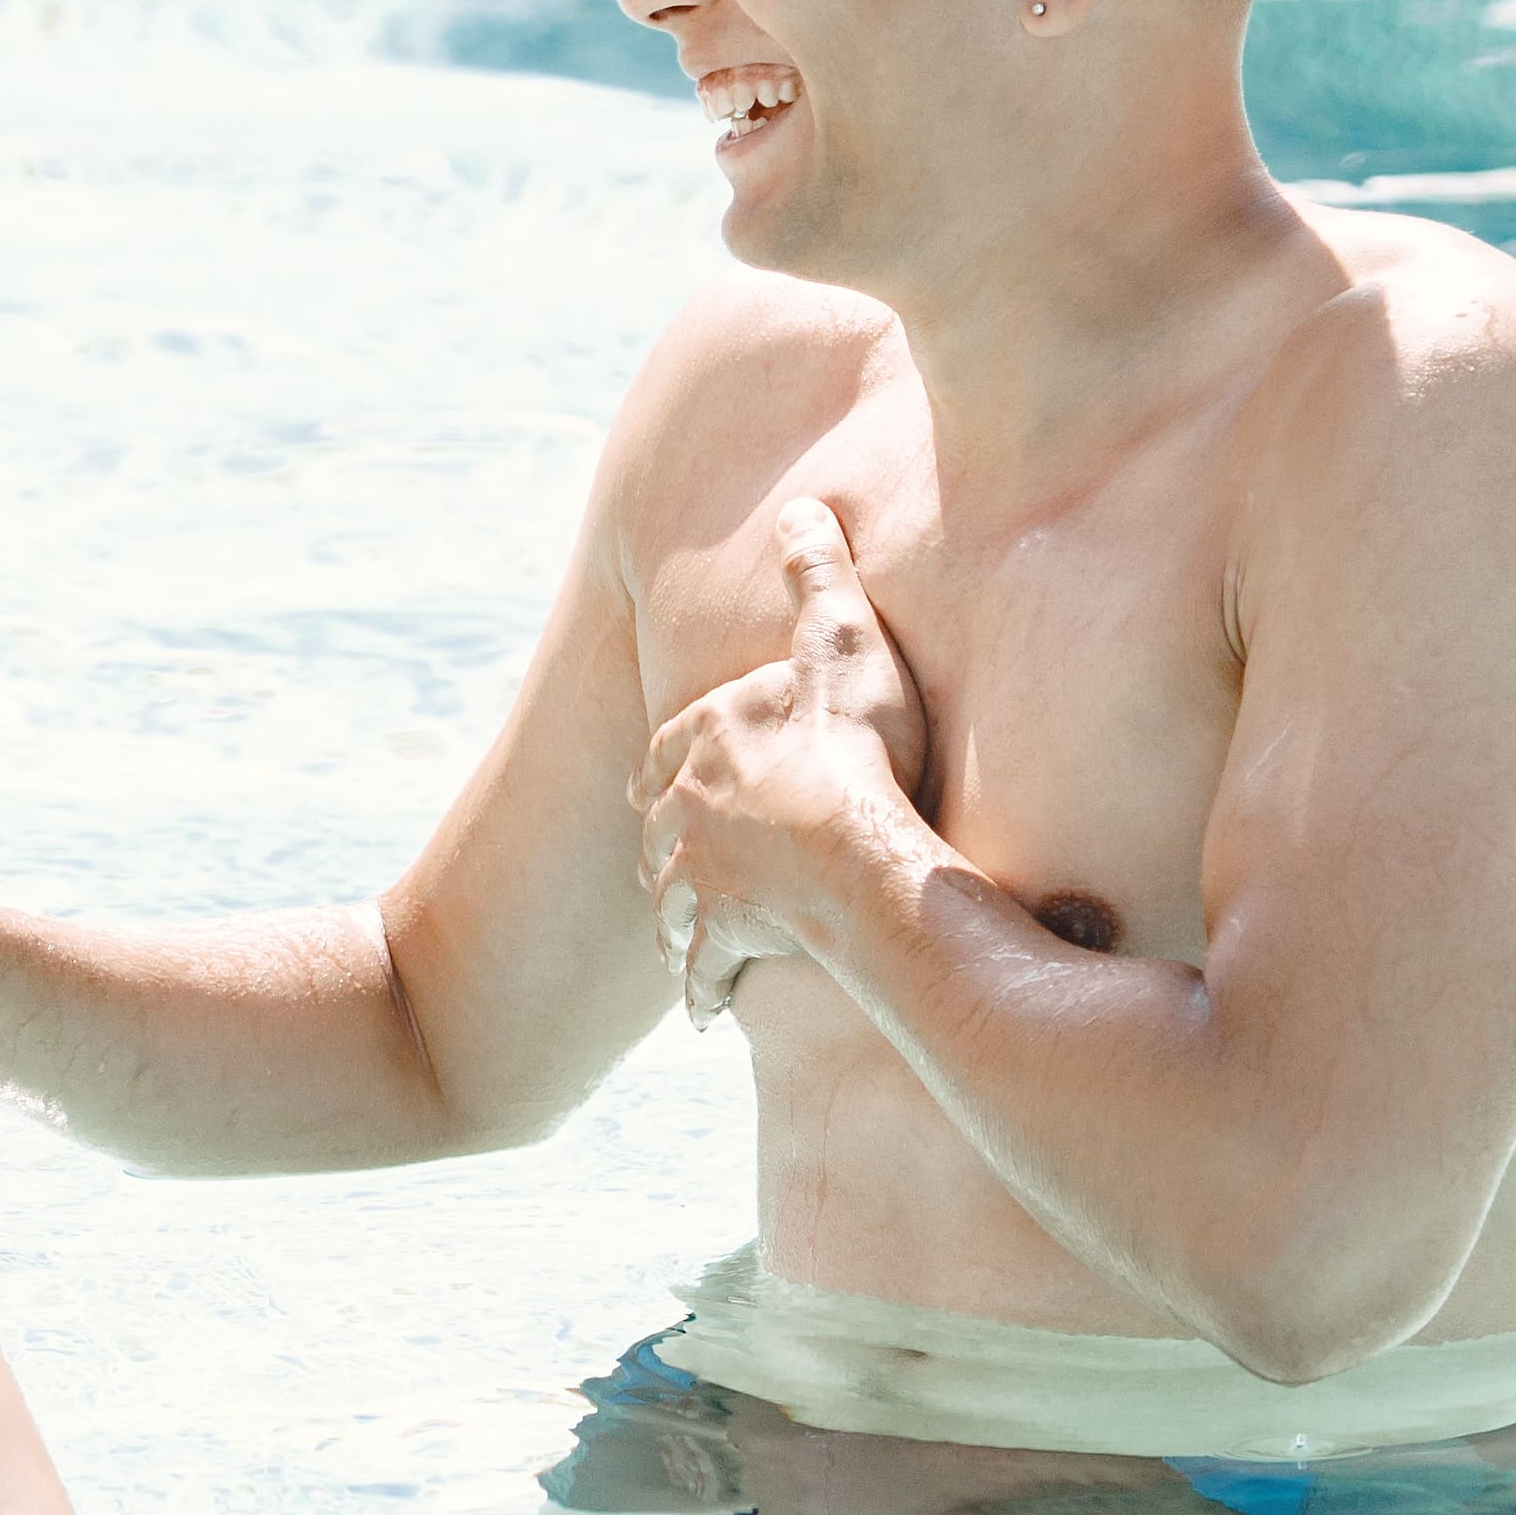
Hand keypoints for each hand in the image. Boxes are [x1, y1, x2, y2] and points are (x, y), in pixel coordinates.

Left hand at [637, 498, 937, 1026]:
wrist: (852, 854)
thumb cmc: (856, 749)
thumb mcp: (843, 640)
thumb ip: (820, 577)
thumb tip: (802, 506)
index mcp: (704, 739)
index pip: (670, 747)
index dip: (674, 761)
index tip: (667, 777)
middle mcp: (684, 810)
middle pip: (660, 826)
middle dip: (666, 842)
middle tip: (675, 859)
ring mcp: (699, 879)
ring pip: (670, 901)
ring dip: (675, 917)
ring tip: (682, 934)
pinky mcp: (724, 938)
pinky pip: (705, 972)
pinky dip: (702, 988)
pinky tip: (703, 1008)